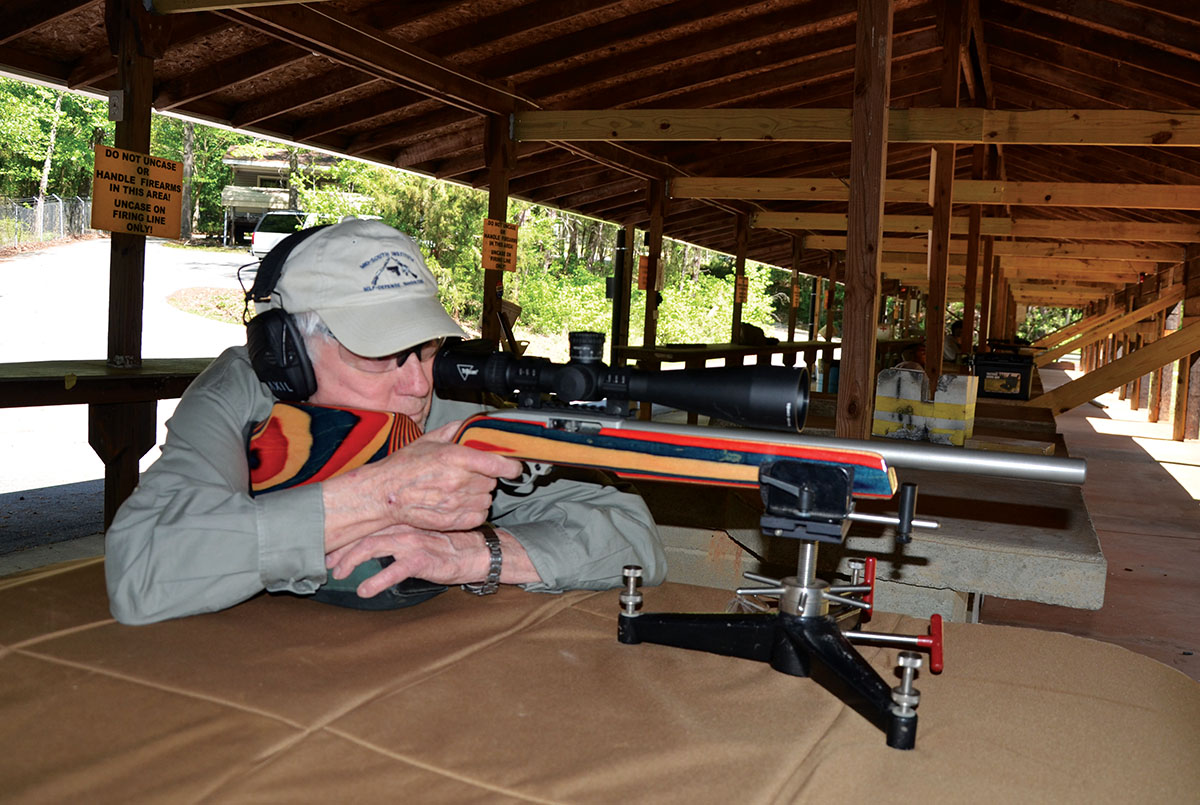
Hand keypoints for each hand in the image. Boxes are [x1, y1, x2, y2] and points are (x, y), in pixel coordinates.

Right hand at [321, 420, 522, 550]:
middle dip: (485, 477)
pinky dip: (475, 510)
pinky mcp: (453, 520)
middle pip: (492, 481)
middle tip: (468, 474)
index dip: (512, 466)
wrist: (385, 494)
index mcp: (455, 458)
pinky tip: (461, 503)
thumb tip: (473, 424)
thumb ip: (455, 430)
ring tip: (461, 489)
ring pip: (487, 498)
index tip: (514, 467)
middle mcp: (459, 481)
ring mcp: (457, 503)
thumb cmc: (404, 467)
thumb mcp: (429, 440)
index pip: (498, 464)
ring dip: (480, 494)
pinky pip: (479, 515)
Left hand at [326, 524, 538, 597]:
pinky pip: (394, 570)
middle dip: (342, 549)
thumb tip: (376, 542)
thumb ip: (401, 534)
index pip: (369, 525)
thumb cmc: (451, 545)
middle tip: (328, 563)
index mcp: (404, 520)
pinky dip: (376, 580)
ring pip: (373, 546)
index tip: (331, 550)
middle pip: (365, 534)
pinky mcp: (423, 559)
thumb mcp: (423, 534)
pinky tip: (364, 590)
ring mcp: (413, 542)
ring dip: (351, 560)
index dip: (347, 537)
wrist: (480, 553)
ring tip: (339, 574)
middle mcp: (405, 527)